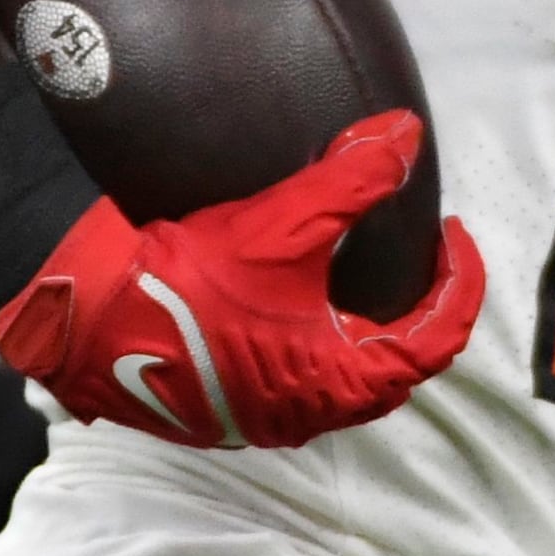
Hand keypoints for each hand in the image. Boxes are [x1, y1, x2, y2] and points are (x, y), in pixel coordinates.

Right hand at [0, 113, 486, 448]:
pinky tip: (301, 304)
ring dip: (367, 331)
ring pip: (348, 381)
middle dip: (419, 311)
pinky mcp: (230, 410)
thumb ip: (352, 179)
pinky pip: (301, 382)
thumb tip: (404, 137)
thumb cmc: (190, 283)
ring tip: (365, 275)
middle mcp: (311, 414)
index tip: (452, 235)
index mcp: (341, 381)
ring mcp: (269, 419)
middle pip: (398, 367)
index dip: (459, 282)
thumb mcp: (282, 224)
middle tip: (420, 255)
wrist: (95, 319)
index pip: (437, 339)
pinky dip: (321, 344)